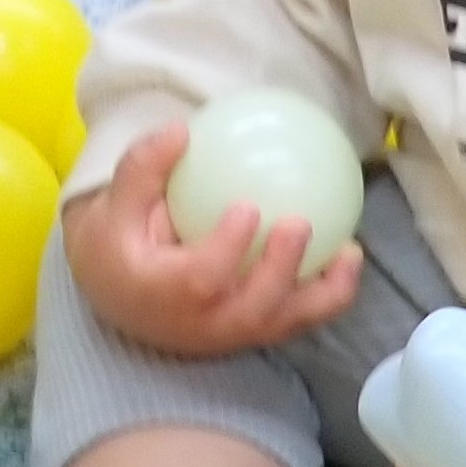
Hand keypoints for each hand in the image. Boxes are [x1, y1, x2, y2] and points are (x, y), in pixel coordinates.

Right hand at [61, 124, 367, 358]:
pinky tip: (349, 254)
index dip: (227, 250)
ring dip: (324, 292)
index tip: (247, 206)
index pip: (200, 280)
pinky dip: (331, 294)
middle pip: (250, 310)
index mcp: (161, 295)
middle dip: (280, 271)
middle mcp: (200, 325)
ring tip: (350, 251)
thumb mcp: (115, 202)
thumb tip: (182, 131)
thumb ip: (144, 167)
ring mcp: (230, 335)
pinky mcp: (253, 333)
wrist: (120, 294)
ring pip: (283, 324)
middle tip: (299, 223)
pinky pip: (298, 319)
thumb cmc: (119, 241)